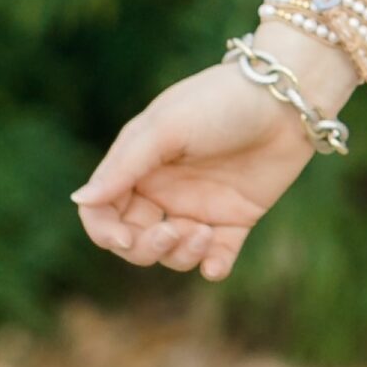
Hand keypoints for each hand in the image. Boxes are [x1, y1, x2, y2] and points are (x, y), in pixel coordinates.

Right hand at [72, 56, 321, 280]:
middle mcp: (165, 189)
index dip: (104, 231)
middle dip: (145, 248)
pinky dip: (212, 268)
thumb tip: (80, 199)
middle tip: (171, 233)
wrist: (287, 98)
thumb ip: (123, 166)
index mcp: (139, 165)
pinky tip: (215, 265)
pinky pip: (216, 257)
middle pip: (134, 241)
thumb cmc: (220, 102)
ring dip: (180, 255)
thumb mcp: (165, 127)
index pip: (102, 210)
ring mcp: (200, 206)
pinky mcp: (236, 218)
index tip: (124, 238)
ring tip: (204, 234)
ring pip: (172, 253)